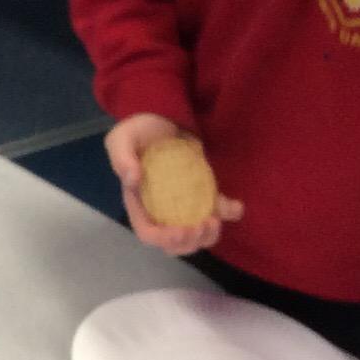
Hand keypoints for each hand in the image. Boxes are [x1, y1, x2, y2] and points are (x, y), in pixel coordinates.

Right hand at [106, 113, 243, 254]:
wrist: (161, 117)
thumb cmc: (138, 131)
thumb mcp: (122, 139)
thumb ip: (122, 158)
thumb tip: (133, 179)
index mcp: (140, 203)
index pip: (148, 233)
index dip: (165, 239)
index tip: (182, 231)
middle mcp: (161, 210)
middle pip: (174, 243)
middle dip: (192, 242)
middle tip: (205, 225)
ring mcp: (184, 203)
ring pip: (196, 234)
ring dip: (210, 235)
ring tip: (217, 219)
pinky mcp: (203, 192)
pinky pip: (217, 209)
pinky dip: (229, 212)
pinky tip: (236, 206)